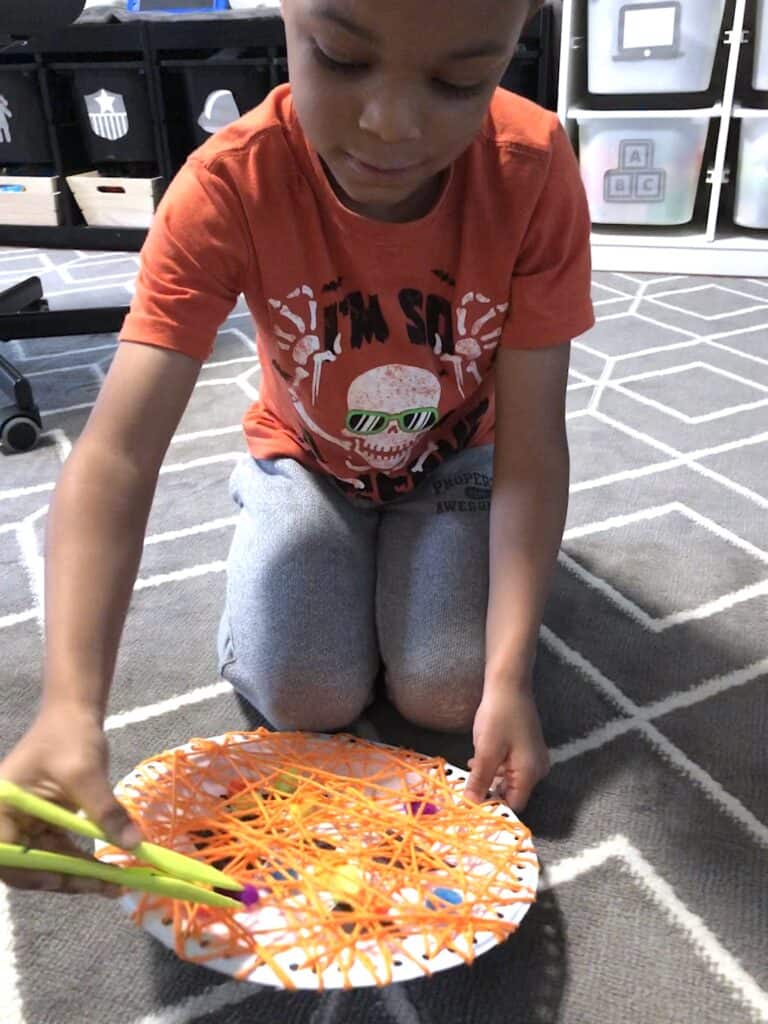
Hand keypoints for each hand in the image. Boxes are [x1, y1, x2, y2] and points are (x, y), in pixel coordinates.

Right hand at [0, 703, 141, 894]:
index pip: (8, 855)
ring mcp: (24, 826)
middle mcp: (5, 822)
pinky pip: (59, 852)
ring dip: (77, 875)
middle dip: (64, 879)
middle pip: (27, 866)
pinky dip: (81, 862)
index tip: (70, 879)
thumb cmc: (70, 737)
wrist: (74, 715)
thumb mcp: (87, 774)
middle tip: (103, 886)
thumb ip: (106, 811)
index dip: (36, 873)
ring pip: (46, 863)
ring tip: (113, 883)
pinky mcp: (43, 826)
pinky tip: (106, 871)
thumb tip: (134, 845)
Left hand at [464, 687, 549, 810]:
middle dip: (489, 795)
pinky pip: (509, 768)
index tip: (470, 812)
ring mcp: (533, 759)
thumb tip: (471, 806)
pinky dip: (494, 769)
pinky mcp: (526, 750)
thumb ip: (480, 781)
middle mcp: (536, 770)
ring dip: (488, 781)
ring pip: (508, 781)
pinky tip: (477, 763)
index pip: (514, 806)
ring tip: (468, 777)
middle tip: (464, 795)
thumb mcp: (486, 751)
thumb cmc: (499, 716)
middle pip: (512, 794)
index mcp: (530, 774)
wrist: (509, 684)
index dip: (493, 810)